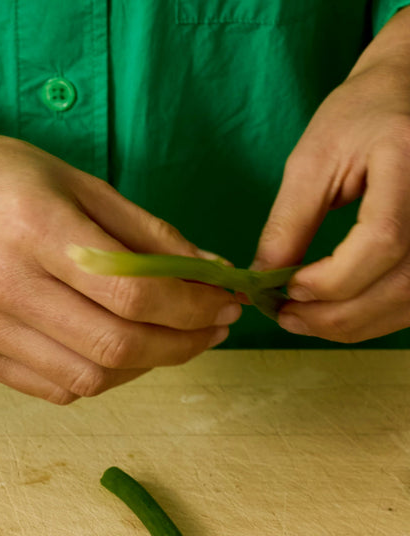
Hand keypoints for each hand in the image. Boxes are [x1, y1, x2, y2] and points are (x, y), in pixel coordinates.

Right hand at [0, 130, 239, 403]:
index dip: (192, 308)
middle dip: (180, 345)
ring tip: (168, 341)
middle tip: (212, 331)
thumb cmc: (2, 179)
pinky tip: (116, 351)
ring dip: (144, 368)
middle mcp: (3, 285)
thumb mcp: (80, 183)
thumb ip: (147, 234)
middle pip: (115, 346)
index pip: (133, 292)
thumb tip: (212, 276)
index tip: (226, 304)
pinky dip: (99, 378)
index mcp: (36, 228)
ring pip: (88, 379)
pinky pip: (54, 388)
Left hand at [252, 10, 409, 342]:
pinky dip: (371, 317)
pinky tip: (334, 312)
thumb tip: (259, 283)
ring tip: (302, 319)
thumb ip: (288, 224)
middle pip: (400, 284)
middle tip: (285, 317)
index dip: (332, 279)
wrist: (406, 93)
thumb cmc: (359, 116)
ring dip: (351, 325)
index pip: (382, 241)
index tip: (287, 288)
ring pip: (408, 302)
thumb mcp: (312, 161)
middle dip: (335, 315)